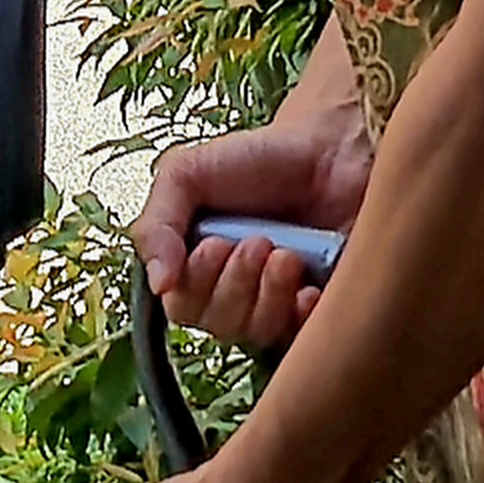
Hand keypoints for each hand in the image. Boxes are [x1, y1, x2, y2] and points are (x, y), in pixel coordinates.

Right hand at [136, 112, 373, 356]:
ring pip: (257, 331)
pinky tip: (308, 289)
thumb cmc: (257, 159)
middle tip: (258, 242)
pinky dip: (302, 314)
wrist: (327, 148)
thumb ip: (156, 225)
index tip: (215, 243)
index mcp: (194, 265)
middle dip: (235, 283)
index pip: (181, 306)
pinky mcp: (320, 307)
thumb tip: (158, 284)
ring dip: (268, 293)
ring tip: (286, 253)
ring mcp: (276, 302)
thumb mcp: (185, 174)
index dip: (195, 284)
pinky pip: (303, 334)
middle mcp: (233, 290)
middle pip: (218, 324)